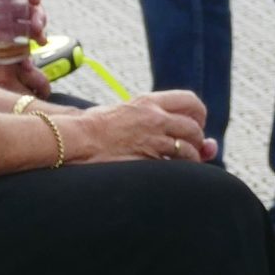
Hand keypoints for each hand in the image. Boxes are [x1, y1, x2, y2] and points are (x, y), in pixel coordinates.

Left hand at [0, 0, 51, 95]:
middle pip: (31, 9)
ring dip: (40, 33)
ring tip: (40, 41)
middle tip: (36, 27)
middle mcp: (7, 14)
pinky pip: (24, 54)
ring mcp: (9, 33)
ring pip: (32, 30)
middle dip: (39, 16)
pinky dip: (29, 59)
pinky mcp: (8, 53)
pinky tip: (27, 65)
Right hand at [67, 89, 216, 165]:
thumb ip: (149, 114)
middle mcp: (155, 119)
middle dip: (198, 140)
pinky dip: (179, 171)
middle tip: (192, 147)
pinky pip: (175, 166)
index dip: (198, 114)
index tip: (196, 123)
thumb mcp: (125, 110)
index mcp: (149, 102)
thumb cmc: (94, 127)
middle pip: (194, 127)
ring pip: (189, 150)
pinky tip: (172, 174)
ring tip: (183, 163)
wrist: (76, 139)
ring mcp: (152, 140)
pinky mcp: (148, 160)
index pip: (189, 101)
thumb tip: (170, 124)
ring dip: (191, 158)